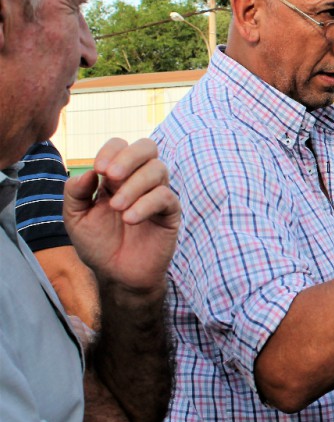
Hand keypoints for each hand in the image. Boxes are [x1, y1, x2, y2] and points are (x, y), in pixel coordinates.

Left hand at [62, 138, 179, 294]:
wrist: (116, 275)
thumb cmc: (98, 244)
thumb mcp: (75, 218)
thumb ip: (75, 193)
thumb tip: (89, 172)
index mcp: (116, 177)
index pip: (120, 146)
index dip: (111, 151)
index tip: (99, 170)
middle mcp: (139, 180)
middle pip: (147, 147)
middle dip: (129, 157)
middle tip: (112, 176)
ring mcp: (157, 195)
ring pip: (158, 169)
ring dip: (134, 185)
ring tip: (117, 208)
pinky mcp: (170, 213)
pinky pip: (166, 197)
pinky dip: (146, 204)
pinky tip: (130, 219)